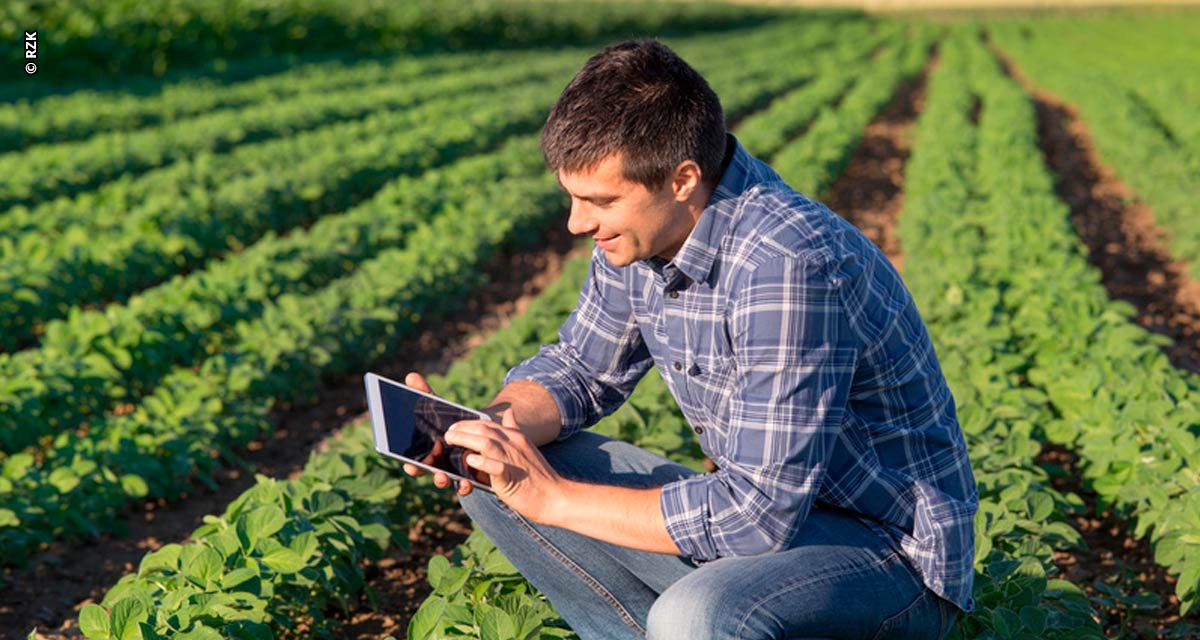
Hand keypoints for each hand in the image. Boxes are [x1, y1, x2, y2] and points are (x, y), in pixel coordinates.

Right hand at [401, 372, 473, 495]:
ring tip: (442, 476)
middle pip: (425, 471)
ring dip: (441, 481)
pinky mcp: (468, 476)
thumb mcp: (441, 406)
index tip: (407, 463)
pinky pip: (463, 485)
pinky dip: (463, 486)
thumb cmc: (452, 420)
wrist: (480, 430)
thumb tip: (411, 376)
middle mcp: (436, 463)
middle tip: (416, 469)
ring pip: (443, 480)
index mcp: (426, 449)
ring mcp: (451, 471)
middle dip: (420, 471)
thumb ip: (426, 393)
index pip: (413, 459)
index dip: (409, 463)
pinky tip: (467, 482)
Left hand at [444, 408, 564, 523]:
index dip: (469, 423)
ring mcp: (514, 460)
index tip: (454, 427)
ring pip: (487, 443)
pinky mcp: (512, 478)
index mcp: (516, 438)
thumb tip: (509, 412)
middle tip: (447, 433)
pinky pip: (496, 467)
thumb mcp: (527, 447)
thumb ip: (515, 430)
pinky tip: (470, 461)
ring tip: (451, 440)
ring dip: (466, 440)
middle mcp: (514, 445)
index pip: (489, 424)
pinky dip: (482, 462)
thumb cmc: (539, 476)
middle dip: (462, 429)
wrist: (555, 497)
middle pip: (484, 430)